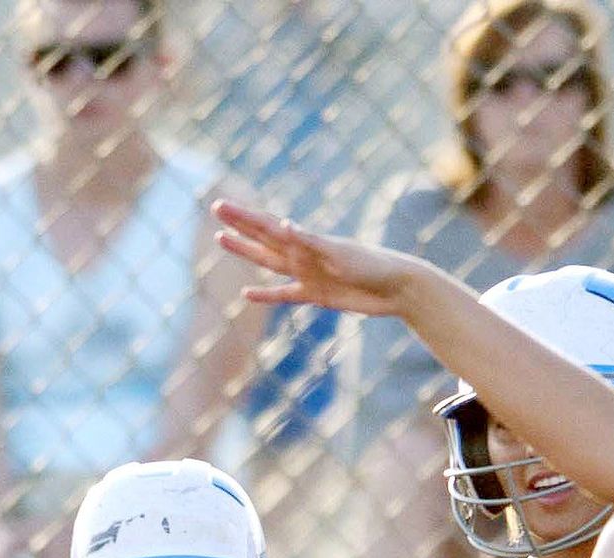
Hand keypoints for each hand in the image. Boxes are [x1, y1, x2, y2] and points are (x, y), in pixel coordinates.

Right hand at [213, 199, 427, 316]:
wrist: (398, 287)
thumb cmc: (374, 266)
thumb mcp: (339, 253)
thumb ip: (310, 241)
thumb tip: (283, 225)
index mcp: (307, 241)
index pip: (267, 226)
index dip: (243, 217)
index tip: (220, 206)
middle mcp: (303, 254)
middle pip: (263, 237)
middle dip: (239, 225)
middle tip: (216, 210)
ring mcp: (307, 274)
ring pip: (268, 262)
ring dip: (245, 252)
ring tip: (221, 241)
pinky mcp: (315, 295)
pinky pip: (284, 295)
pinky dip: (265, 295)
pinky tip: (247, 293)